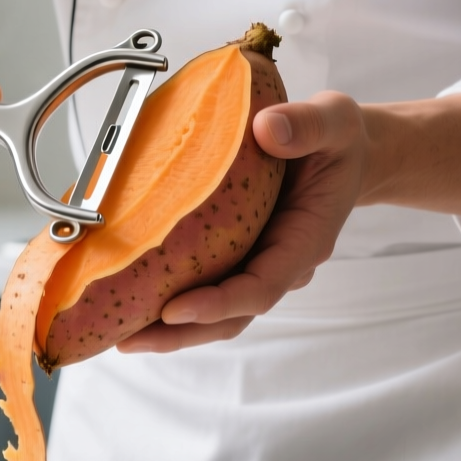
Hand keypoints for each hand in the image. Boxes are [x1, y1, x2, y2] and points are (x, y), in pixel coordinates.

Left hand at [117, 91, 369, 354]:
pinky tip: (130, 298)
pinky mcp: (238, 253)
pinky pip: (207, 284)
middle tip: (127, 339)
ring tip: (119, 333)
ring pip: (217, 310)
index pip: (262, 286)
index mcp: (305, 239)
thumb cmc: (337, 140)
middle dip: (181, 333)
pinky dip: (171, 295)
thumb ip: (306, 125)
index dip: (219, 303)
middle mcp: (281, 261)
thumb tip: (267, 129)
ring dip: (170, 328)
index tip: (175, 310)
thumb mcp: (334, 121)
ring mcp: (259, 262)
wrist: (342, 152)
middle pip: (232, 314)